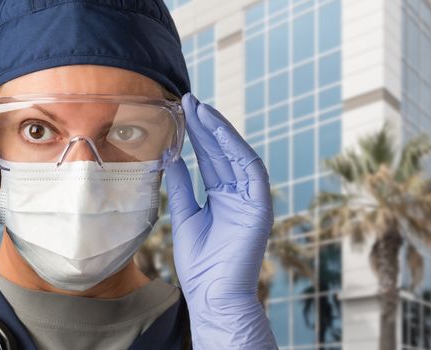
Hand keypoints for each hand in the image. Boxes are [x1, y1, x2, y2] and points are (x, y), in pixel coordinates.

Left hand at [165, 93, 276, 348]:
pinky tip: (217, 130)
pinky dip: (234, 148)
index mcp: (223, 198)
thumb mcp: (184, 216)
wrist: (213, 295)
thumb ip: (181, 187)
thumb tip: (171, 158)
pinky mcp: (260, 206)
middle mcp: (239, 194)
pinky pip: (250, 170)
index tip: (182, 112)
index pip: (211, 160)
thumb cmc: (200, 264)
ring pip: (236, 156)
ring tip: (199, 108)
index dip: (198, 136)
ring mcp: (251, 199)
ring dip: (220, 131)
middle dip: (207, 126)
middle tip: (189, 100)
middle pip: (223, 153)